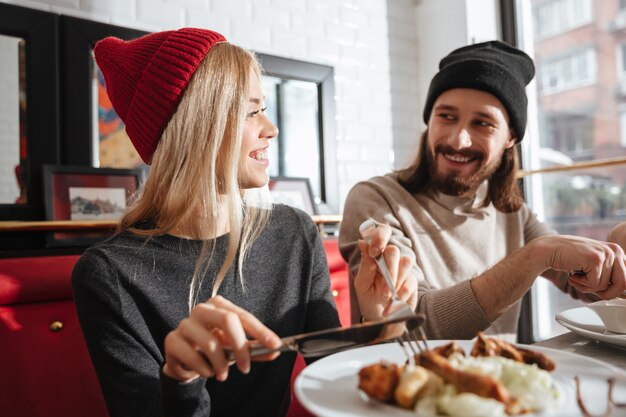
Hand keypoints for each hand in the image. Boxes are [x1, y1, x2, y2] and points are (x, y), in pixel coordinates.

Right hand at [162, 296, 280, 382]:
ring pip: (210, 343)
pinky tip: (208, 372)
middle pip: (227, 320)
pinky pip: (193, 356)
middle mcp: (202, 310)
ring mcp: (185, 324)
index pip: (243, 316)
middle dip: (240, 346)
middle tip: (245, 367)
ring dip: (221, 364)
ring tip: (223, 375)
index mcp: (219, 305)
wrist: (185, 359)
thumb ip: (254, 349)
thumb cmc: (214, 347)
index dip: (260, 331)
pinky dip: (204, 369)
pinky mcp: (172, 340)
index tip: (274, 345)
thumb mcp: (235, 347)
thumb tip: (274, 351)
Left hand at [353, 223, 417, 320]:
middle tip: (382, 285)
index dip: (379, 237)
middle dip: (388, 268)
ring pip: (406, 262)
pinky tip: (395, 300)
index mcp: (376, 254)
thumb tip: (363, 242)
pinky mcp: (412, 280)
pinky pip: (411, 280)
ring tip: (387, 295)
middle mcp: (390, 258)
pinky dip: (402, 291)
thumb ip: (365, 264)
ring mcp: (403, 269)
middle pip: (394, 250)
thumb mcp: (362, 283)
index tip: (374, 251)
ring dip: (396, 280)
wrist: (380, 317)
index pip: (381, 233)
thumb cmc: (368, 297)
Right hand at [536, 234, 625, 298]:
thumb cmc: (568, 258)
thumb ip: (609, 275)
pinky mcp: (595, 260)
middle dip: (604, 292)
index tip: (597, 287)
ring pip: (606, 286)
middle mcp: (615, 250)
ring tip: (576, 277)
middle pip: (623, 285)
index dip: (613, 289)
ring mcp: (606, 254)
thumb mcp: (594, 265)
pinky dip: (581, 284)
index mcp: (617, 251)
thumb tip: (624, 295)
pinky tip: (572, 275)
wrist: (547, 250)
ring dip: (587, 287)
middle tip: (587, 286)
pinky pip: (594, 284)